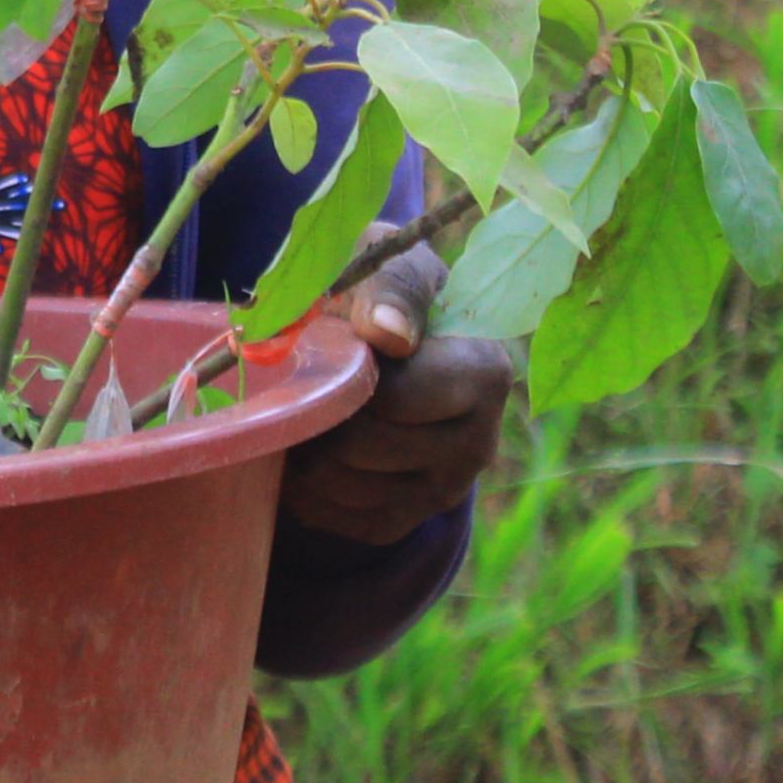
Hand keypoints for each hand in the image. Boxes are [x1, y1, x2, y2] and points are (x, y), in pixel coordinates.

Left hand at [277, 243, 521, 545]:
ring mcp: (448, 487)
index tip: (331, 346)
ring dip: (302, 452)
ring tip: (298, 411)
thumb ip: (389, 289)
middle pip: (362, 449)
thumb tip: (389, 334)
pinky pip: (342, 521)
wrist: (385, 326)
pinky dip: (306, 490)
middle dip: (316, 417)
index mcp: (485, 374)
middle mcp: (480, 443)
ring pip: (344, 489)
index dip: (345, 378)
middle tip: (298, 383)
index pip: (393, 399)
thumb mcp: (384, 261)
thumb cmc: (380, 286)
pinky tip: (303, 447)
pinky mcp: (413, 516)